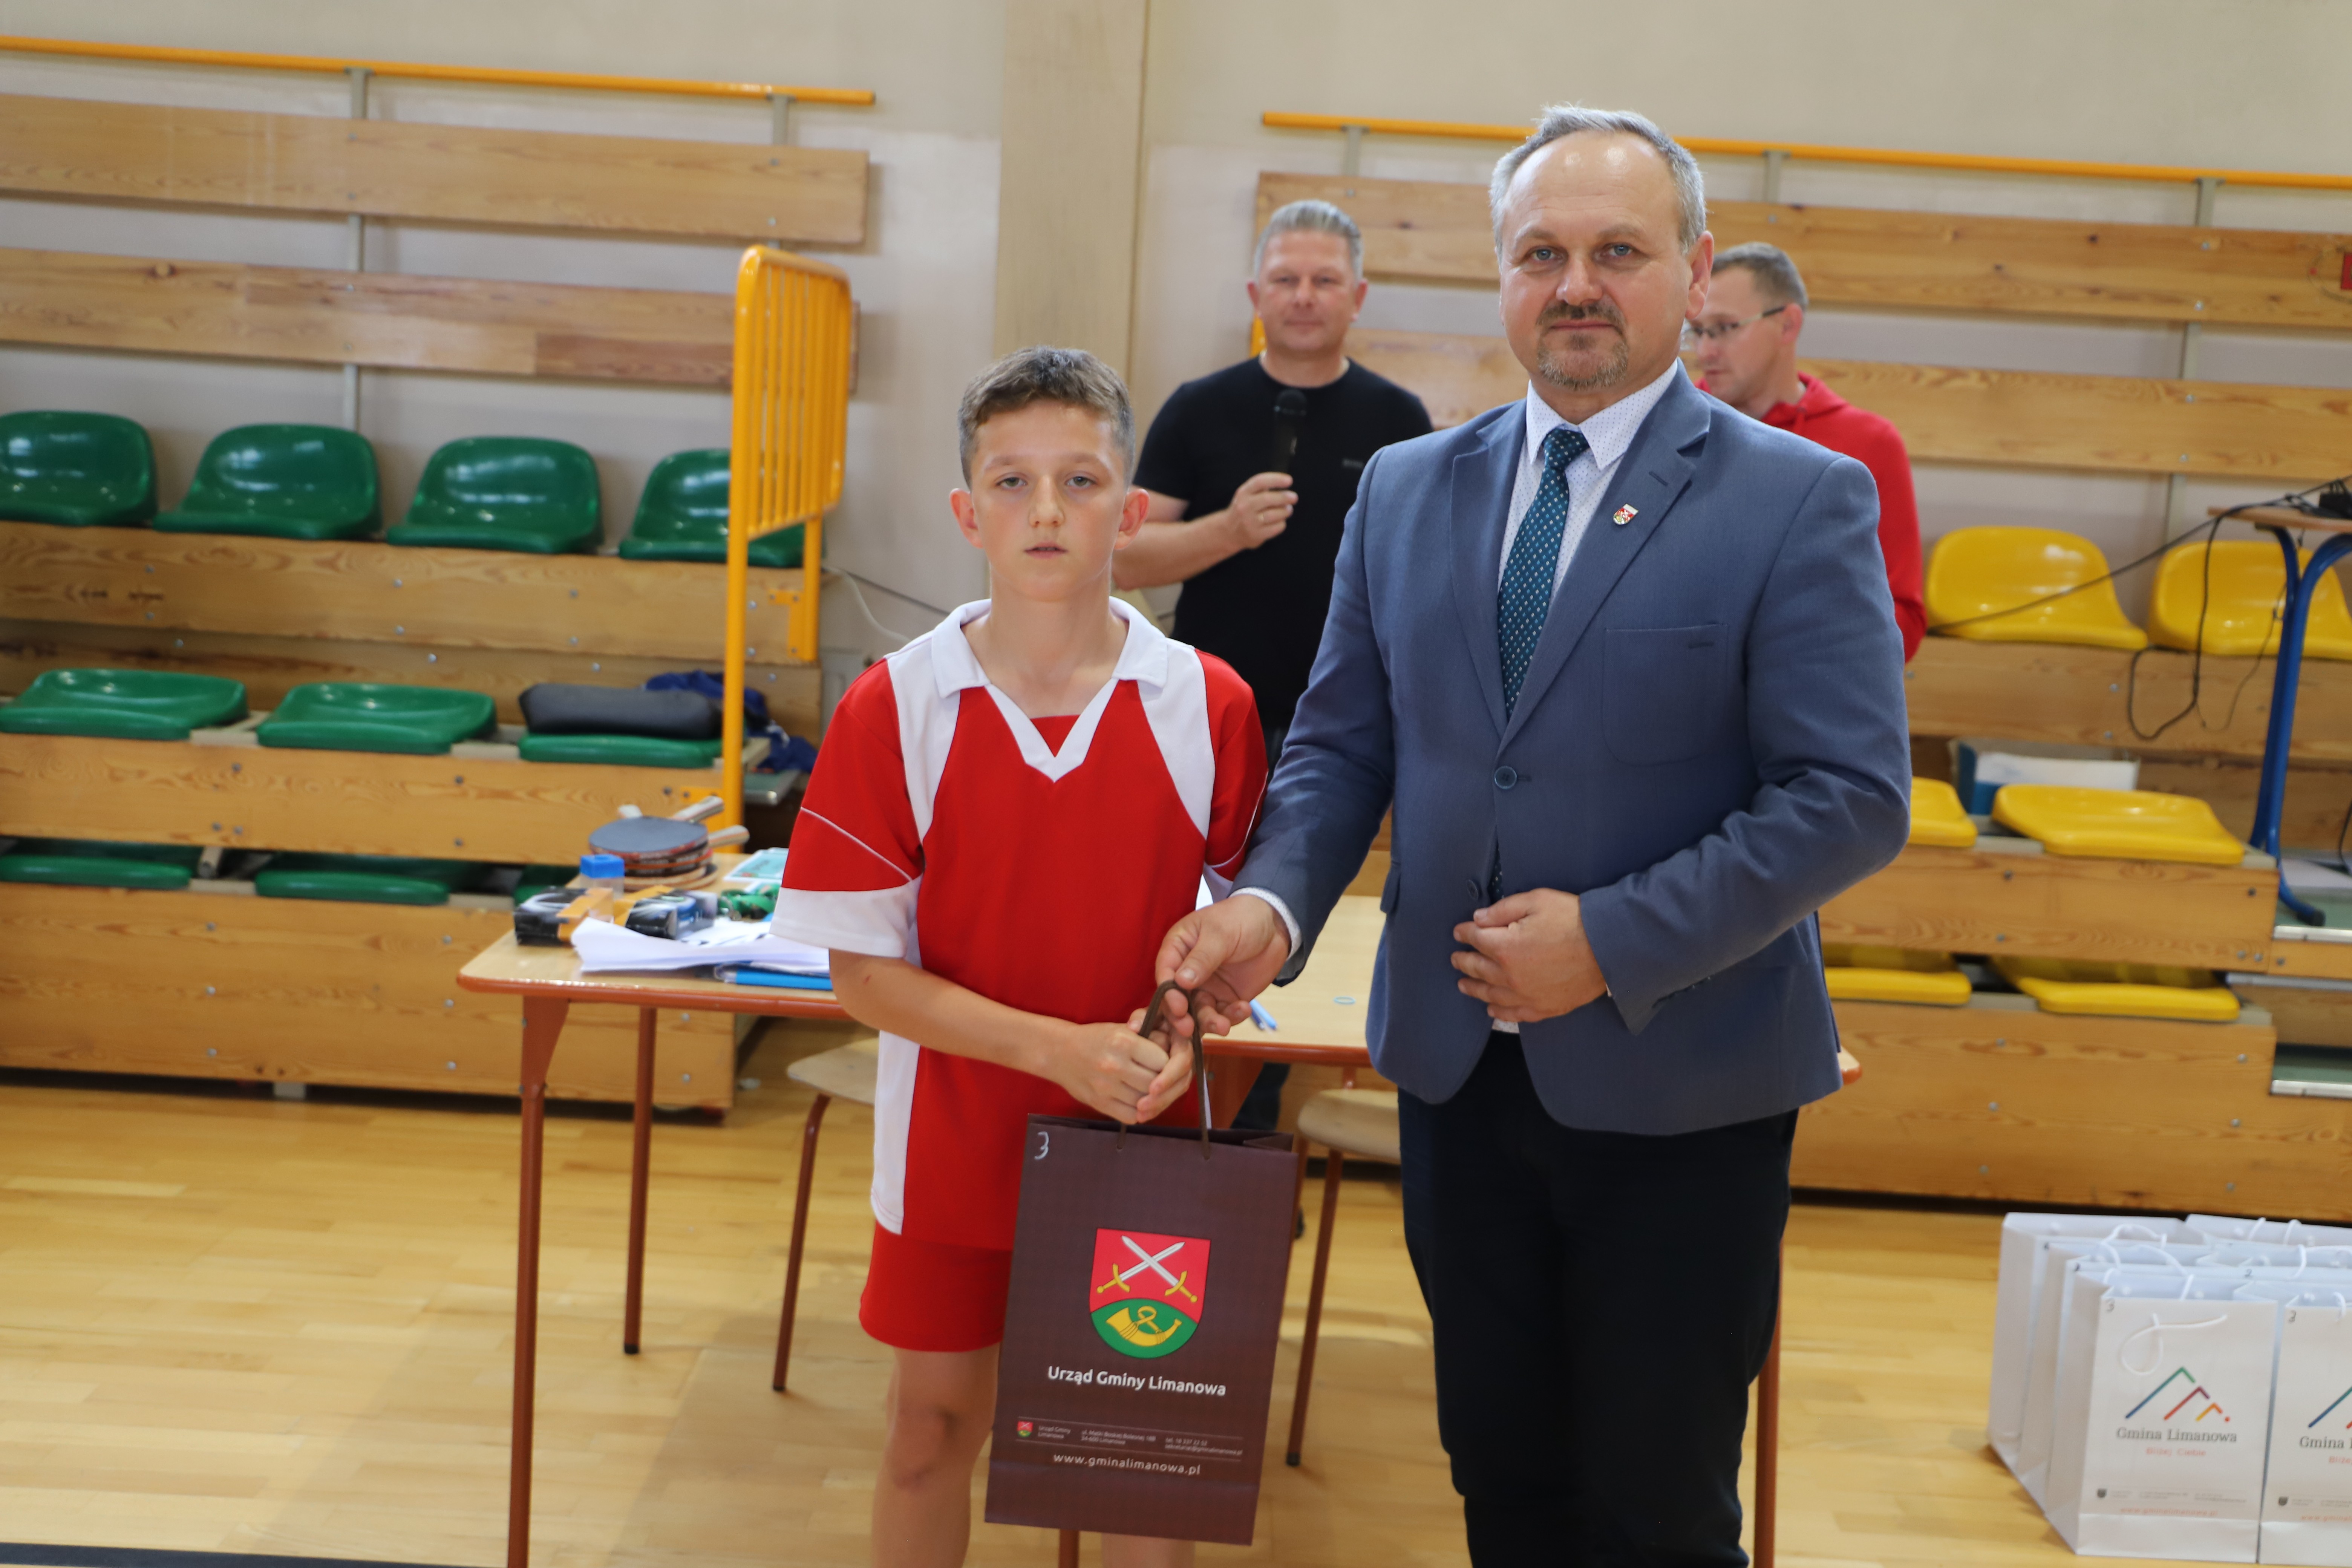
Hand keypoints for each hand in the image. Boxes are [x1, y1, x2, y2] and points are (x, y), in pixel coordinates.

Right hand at [1043, 1018, 1183, 1124]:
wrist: (1059, 1052)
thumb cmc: (1096, 1039)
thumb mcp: (1122, 1030)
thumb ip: (1150, 1041)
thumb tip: (1176, 1056)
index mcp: (1123, 1042)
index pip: (1163, 1061)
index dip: (1169, 1065)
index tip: (1165, 1064)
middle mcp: (1114, 1065)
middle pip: (1155, 1084)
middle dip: (1163, 1084)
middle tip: (1162, 1080)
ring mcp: (1106, 1087)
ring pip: (1145, 1103)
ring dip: (1153, 1100)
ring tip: (1151, 1092)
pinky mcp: (1099, 1104)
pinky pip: (1131, 1116)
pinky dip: (1139, 1113)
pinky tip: (1138, 1103)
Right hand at [1156, 895, 1291, 1039]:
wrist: (1275, 924)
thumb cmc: (1241, 918)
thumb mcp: (1220, 933)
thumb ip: (1201, 958)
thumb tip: (1180, 982)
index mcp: (1178, 948)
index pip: (1165, 973)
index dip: (1169, 993)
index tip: (1179, 1008)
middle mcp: (1188, 971)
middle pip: (1177, 999)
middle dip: (1182, 1016)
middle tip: (1189, 1030)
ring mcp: (1207, 986)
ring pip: (1199, 1011)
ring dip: (1208, 1022)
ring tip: (1223, 1026)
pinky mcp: (1226, 997)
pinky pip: (1223, 1013)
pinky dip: (1231, 1016)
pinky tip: (1244, 1009)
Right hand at [1221, 472, 1295, 550]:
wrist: (1228, 532)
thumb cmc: (1244, 509)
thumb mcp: (1247, 495)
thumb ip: (1262, 488)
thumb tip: (1285, 482)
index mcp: (1243, 493)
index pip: (1260, 482)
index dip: (1276, 479)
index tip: (1289, 480)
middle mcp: (1244, 507)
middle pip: (1268, 498)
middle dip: (1285, 497)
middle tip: (1294, 497)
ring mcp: (1249, 522)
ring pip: (1274, 514)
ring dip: (1285, 511)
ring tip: (1288, 510)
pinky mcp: (1256, 535)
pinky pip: (1276, 527)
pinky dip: (1282, 523)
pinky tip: (1280, 521)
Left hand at [1451, 888, 1606, 1023]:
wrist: (1610, 947)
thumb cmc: (1574, 919)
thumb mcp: (1536, 901)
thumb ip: (1503, 909)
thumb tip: (1477, 919)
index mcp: (1505, 946)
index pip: (1476, 939)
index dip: (1465, 933)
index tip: (1459, 932)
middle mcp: (1510, 976)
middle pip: (1478, 968)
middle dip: (1464, 961)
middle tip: (1456, 959)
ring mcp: (1527, 995)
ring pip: (1491, 994)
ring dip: (1474, 988)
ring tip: (1463, 984)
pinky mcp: (1544, 1007)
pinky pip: (1515, 1013)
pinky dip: (1500, 1011)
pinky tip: (1492, 1009)